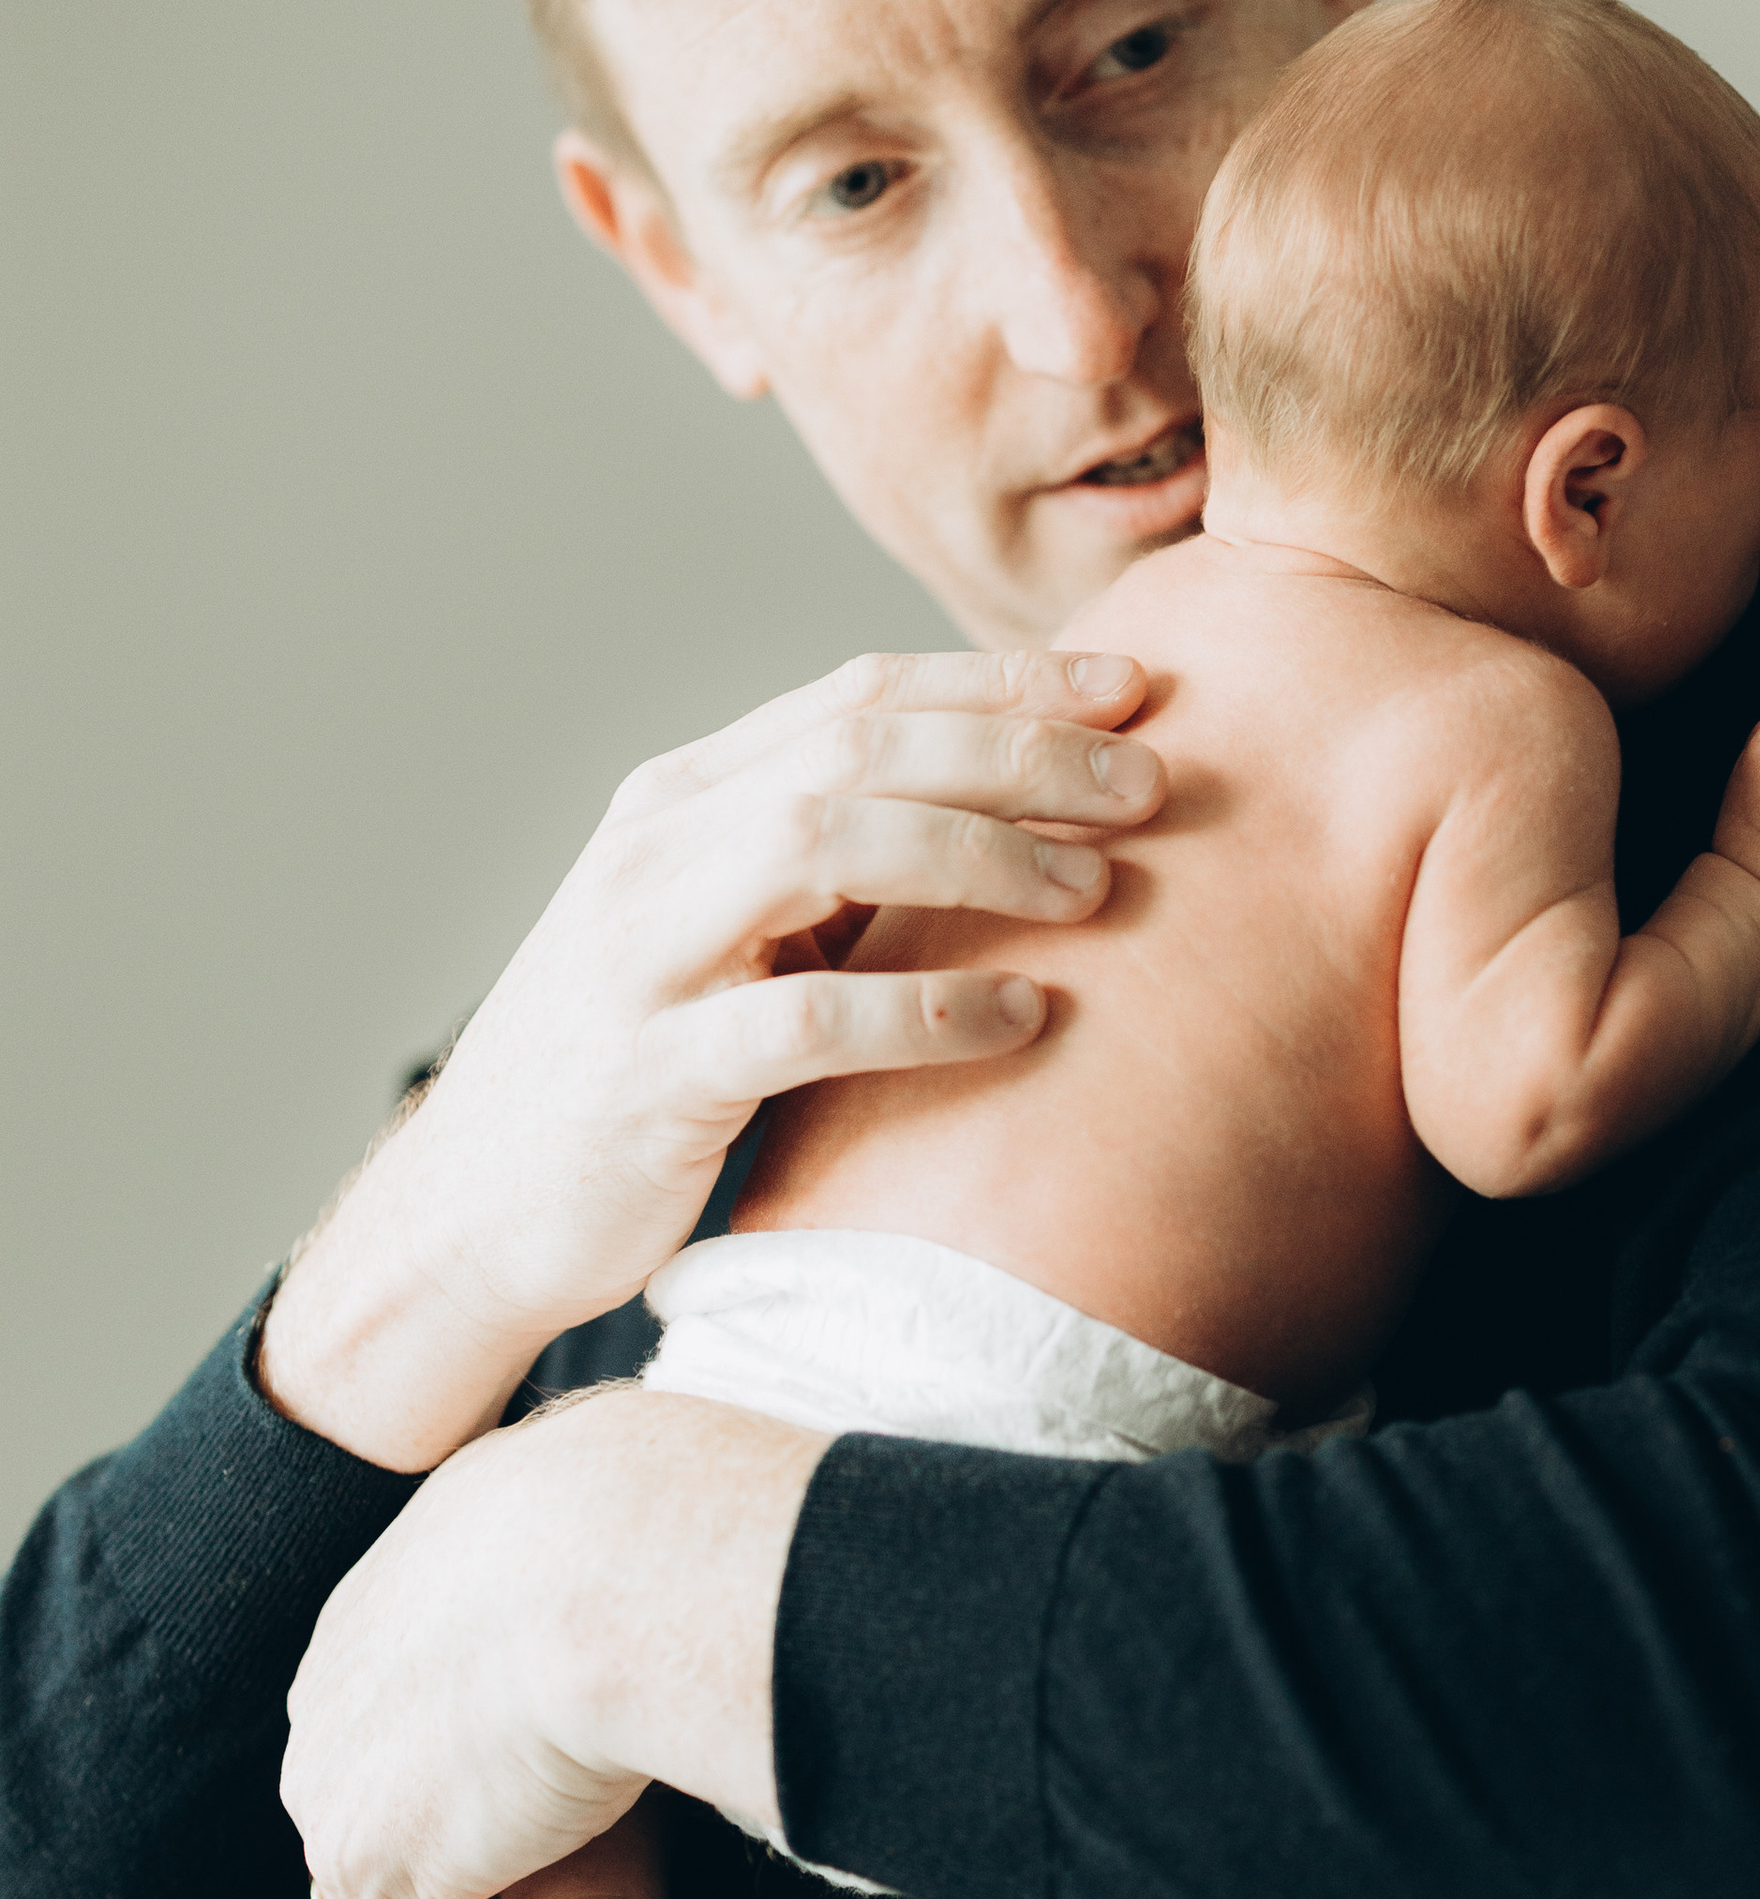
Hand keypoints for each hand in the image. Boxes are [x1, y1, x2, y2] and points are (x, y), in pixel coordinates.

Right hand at [263, 647, 1164, 1467]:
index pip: (858, 694)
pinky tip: (1023, 1016)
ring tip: (1098, 887)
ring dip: (979, 854)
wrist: (470, 1217)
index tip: (1131, 686)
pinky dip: (926, 1009)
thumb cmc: (637, 1073)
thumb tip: (1012, 816)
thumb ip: (829, 869)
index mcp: (680, 800)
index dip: (999, 681)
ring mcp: (639, 957)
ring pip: (821, 843)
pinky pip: (806, 1021)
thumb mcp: (724, 939)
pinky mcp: (649, 1075)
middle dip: (1016, 751)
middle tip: (1150, 782)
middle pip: (856, 748)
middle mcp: (652, 852)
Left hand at [282, 1385, 824, 1898]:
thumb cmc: (642, 1508)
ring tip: (573, 1892)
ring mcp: (337, 1787)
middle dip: (451, 1839)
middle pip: (370, 1800)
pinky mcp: (373, 1874)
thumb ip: (568, 1522)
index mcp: (383, 1594)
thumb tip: (645, 1473)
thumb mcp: (583, 1487)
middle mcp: (332, 1688)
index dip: (466, 1754)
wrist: (618, 1560)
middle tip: (565, 1849)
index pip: (396, 1703)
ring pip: (388, 1893)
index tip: (548, 1772)